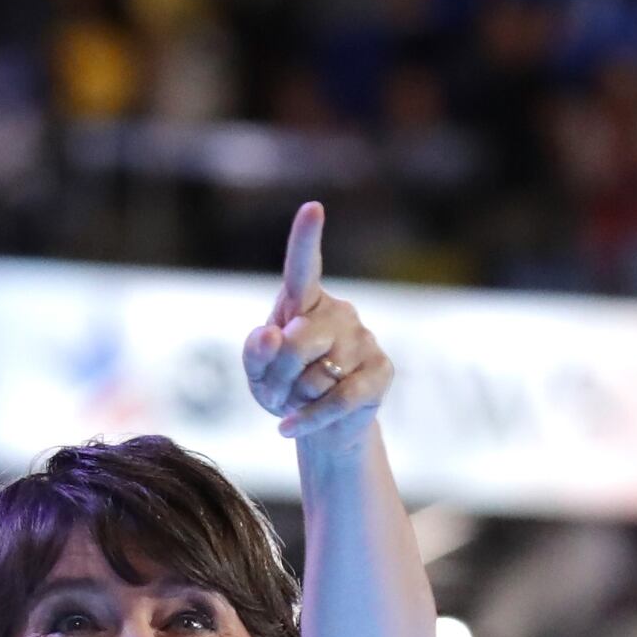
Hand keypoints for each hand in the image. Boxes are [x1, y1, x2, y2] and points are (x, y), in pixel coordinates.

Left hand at [244, 202, 390, 442]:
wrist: (317, 427)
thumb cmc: (283, 388)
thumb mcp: (256, 372)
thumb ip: (255, 351)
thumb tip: (272, 333)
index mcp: (303, 302)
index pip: (303, 266)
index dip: (306, 238)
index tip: (312, 208)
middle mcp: (338, 312)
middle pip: (299, 340)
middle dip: (279, 372)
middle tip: (278, 388)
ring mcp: (363, 339)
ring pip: (318, 373)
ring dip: (296, 397)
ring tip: (299, 400)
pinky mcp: (381, 371)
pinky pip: (340, 398)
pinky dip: (310, 418)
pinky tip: (290, 428)